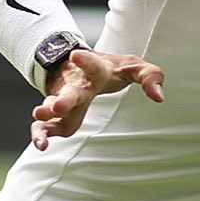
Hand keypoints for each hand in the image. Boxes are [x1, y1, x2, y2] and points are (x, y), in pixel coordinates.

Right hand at [30, 47, 164, 149]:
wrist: (74, 60)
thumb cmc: (110, 68)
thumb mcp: (134, 67)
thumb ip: (150, 77)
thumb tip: (160, 98)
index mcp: (96, 71)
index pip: (93, 65)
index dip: (86, 61)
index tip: (76, 54)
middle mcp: (76, 85)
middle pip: (70, 92)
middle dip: (64, 98)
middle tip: (59, 105)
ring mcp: (62, 99)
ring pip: (52, 107)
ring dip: (47, 113)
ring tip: (40, 116)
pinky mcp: (56, 114)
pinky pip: (45, 125)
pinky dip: (40, 133)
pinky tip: (41, 145)